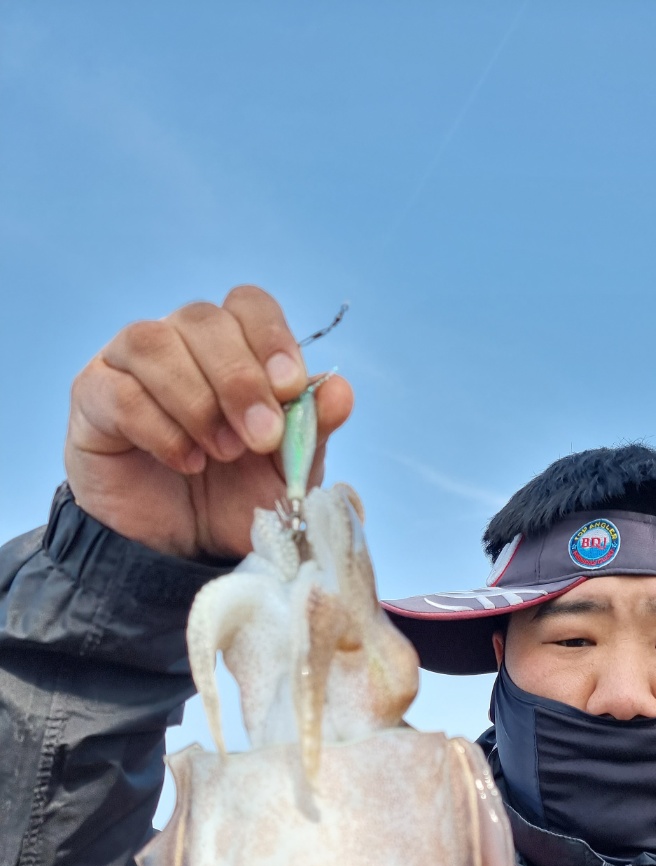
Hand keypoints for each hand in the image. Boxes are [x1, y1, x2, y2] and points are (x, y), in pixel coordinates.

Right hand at [64, 286, 354, 558]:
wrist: (181, 548)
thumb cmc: (233, 497)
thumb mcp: (286, 472)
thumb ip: (312, 430)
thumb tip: (341, 390)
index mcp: (232, 348)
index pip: (248, 304)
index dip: (271, 337)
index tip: (290, 387)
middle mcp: (179, 342)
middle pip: (203, 319)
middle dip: (239, 379)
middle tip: (261, 439)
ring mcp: (128, 365)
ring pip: (154, 343)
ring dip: (197, 400)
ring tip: (222, 453)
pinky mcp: (92, 398)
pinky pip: (118, 390)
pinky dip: (159, 427)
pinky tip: (184, 461)